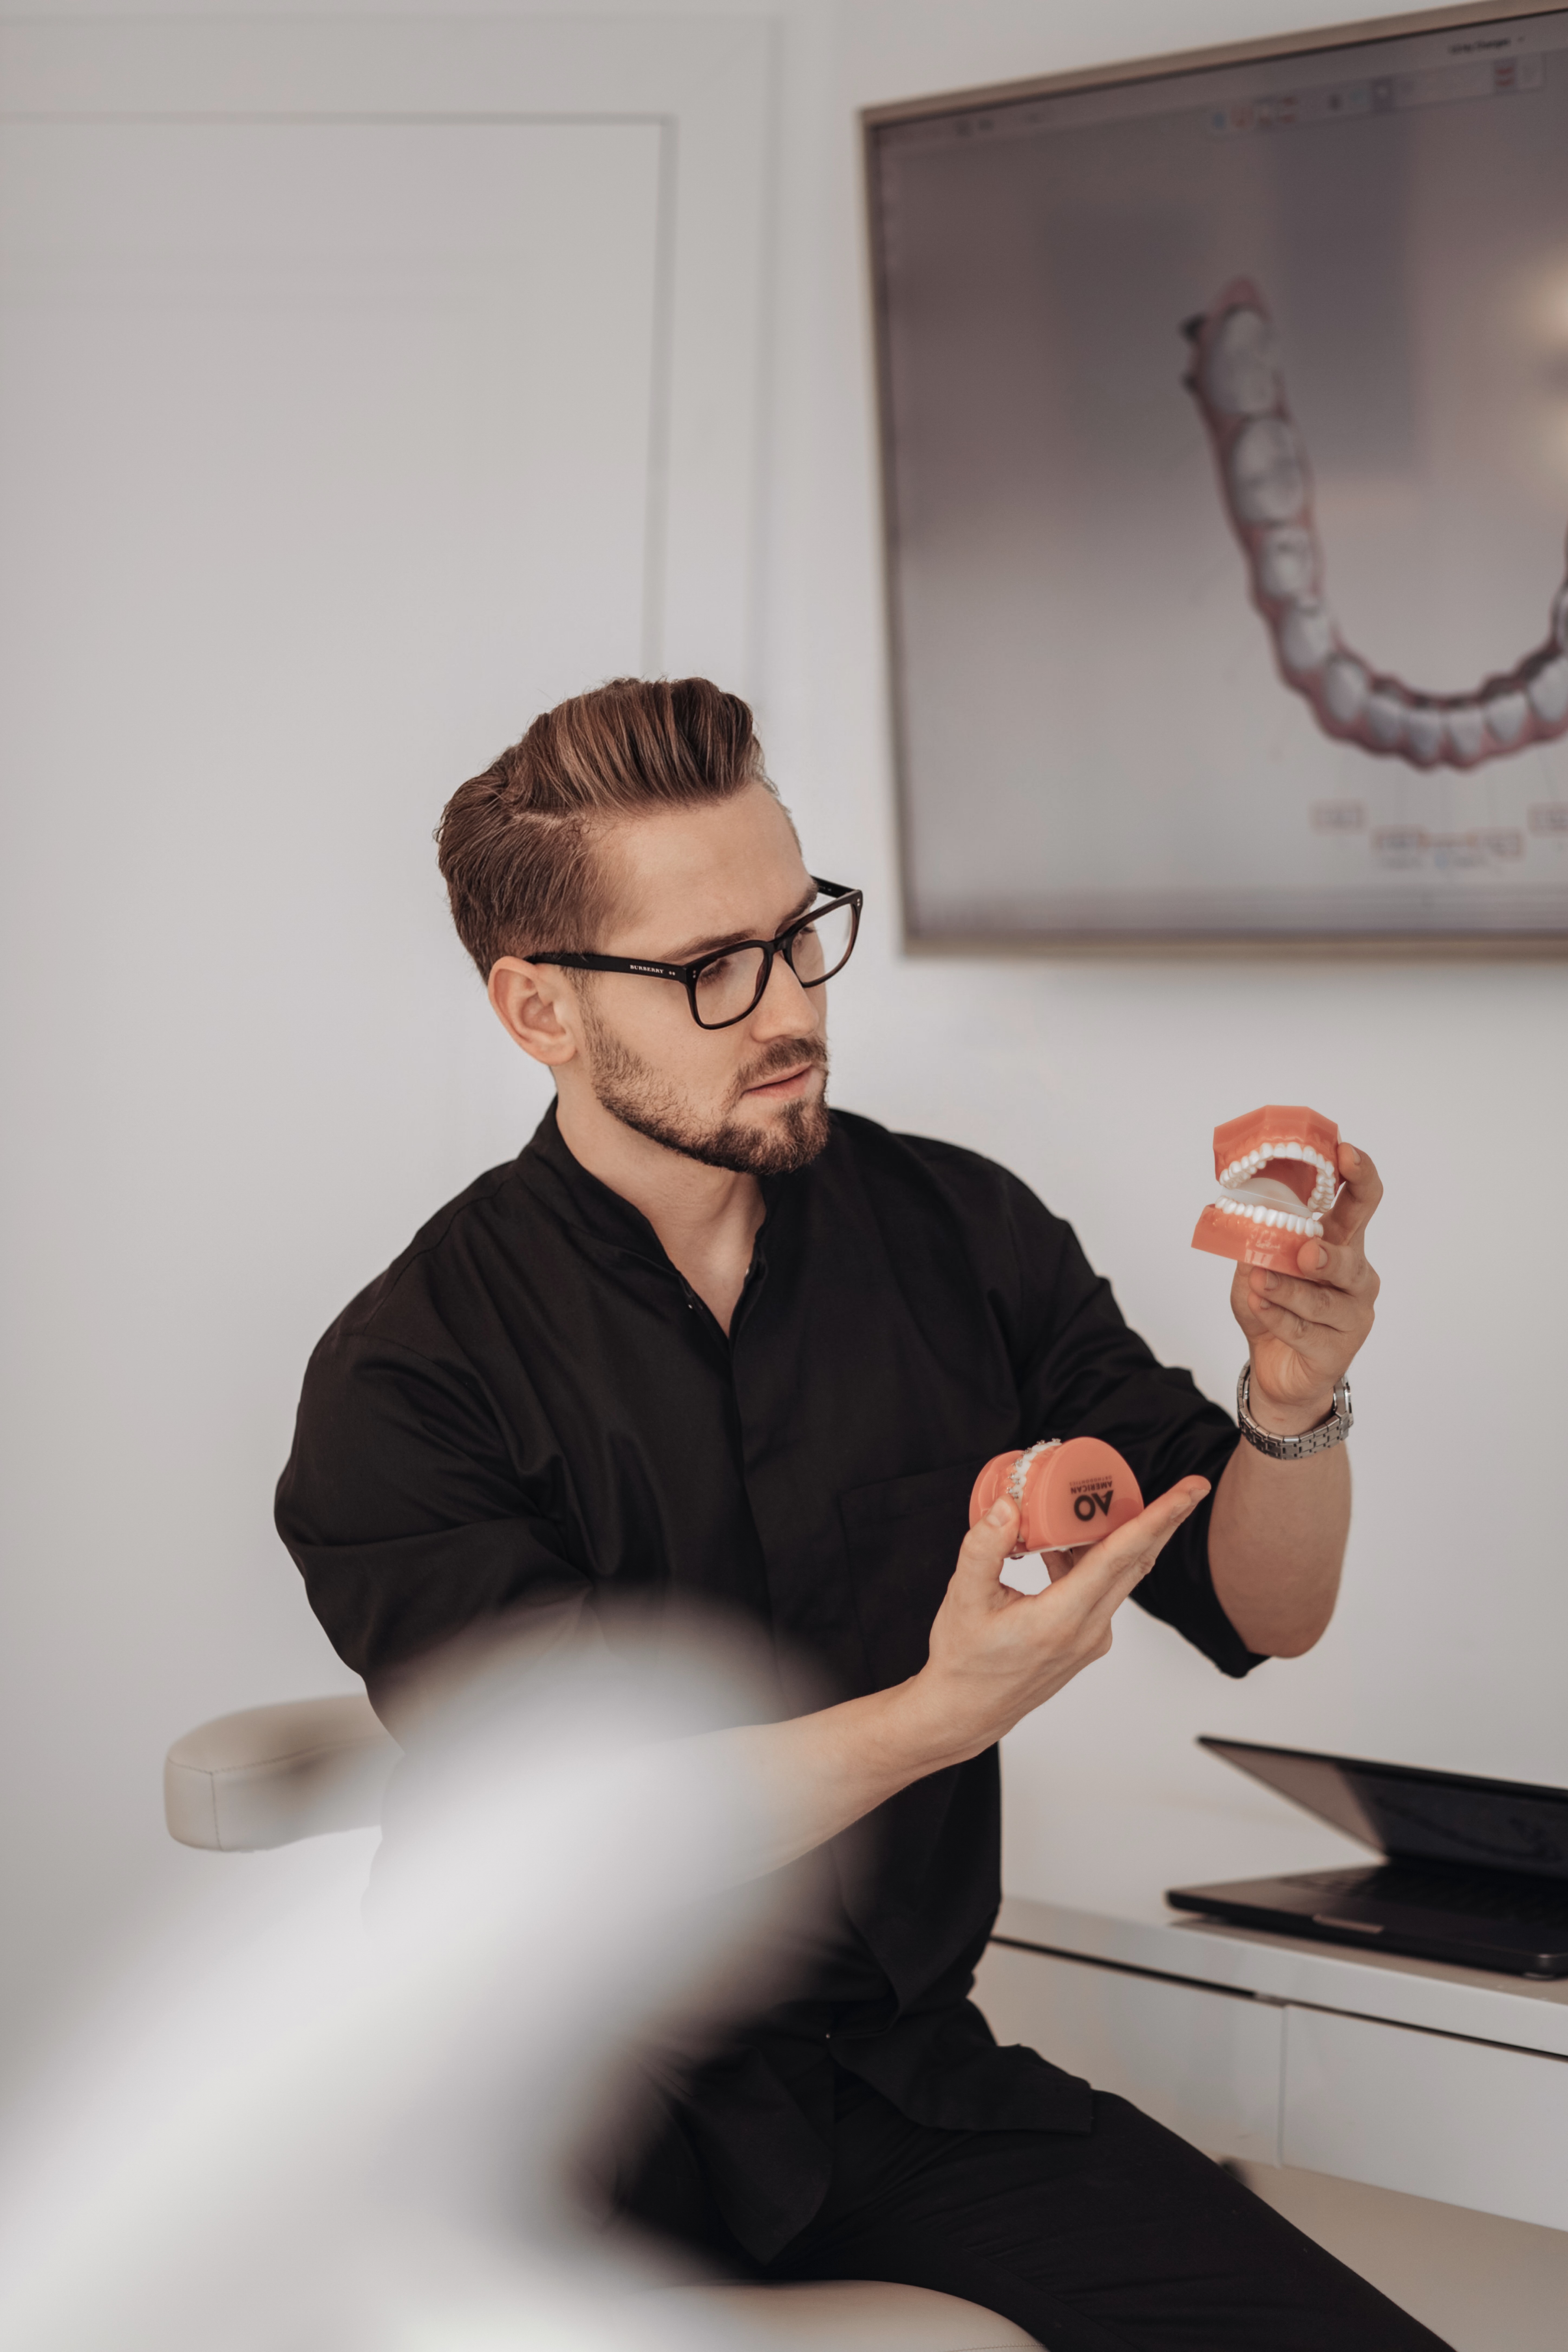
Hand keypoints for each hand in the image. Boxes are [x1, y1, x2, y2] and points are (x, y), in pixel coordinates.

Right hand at [905, 1476, 1211, 1765]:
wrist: (965, 1711)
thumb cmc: (964, 1661)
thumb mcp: (964, 1598)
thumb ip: (985, 1548)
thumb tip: (1007, 1505)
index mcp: (1062, 1619)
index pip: (1122, 1556)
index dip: (1159, 1518)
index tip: (1190, 1491)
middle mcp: (1088, 1631)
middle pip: (1137, 1563)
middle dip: (1165, 1521)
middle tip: (1190, 1487)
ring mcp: (1091, 1639)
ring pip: (1120, 1577)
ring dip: (1122, 1537)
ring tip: (1103, 1502)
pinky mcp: (1085, 1642)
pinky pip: (1102, 1591)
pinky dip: (1094, 1561)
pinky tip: (1063, 1546)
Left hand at [1231, 1140, 1381, 1432]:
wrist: (1276, 1369)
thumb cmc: (1273, 1307)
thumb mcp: (1258, 1266)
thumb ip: (1258, 1241)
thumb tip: (1246, 1215)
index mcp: (1341, 1244)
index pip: (1361, 1202)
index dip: (1360, 1176)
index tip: (1346, 1152)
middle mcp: (1355, 1278)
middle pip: (1352, 1259)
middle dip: (1329, 1255)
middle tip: (1306, 1251)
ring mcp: (1351, 1316)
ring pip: (1324, 1301)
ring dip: (1289, 1291)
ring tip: (1259, 1283)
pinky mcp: (1336, 1351)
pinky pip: (1305, 1332)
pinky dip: (1278, 1317)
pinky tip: (1259, 1306)